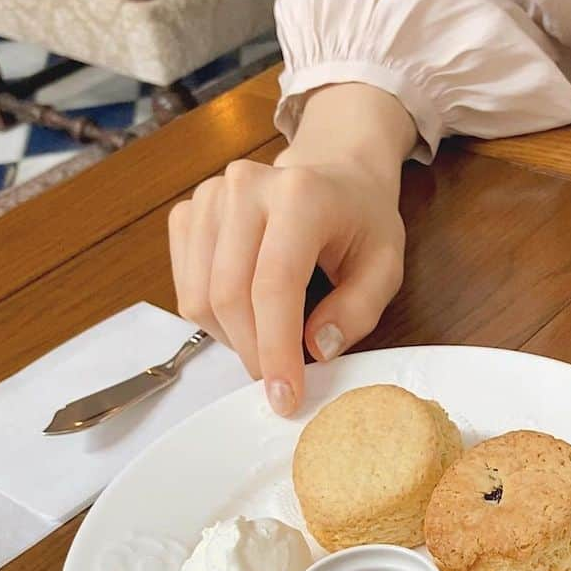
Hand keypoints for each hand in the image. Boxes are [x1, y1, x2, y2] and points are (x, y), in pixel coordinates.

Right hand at [168, 83, 415, 414]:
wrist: (335, 173)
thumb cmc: (361, 221)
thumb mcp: (384, 266)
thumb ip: (358, 311)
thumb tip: (316, 348)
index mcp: (301, 195)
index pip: (274, 285)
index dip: (275, 349)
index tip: (285, 397)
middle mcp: (246, 187)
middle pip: (228, 295)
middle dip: (252, 353)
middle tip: (279, 383)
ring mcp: (210, 196)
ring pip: (199, 297)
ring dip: (232, 339)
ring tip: (269, 342)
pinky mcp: (189, 212)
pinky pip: (185, 286)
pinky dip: (213, 319)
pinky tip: (248, 316)